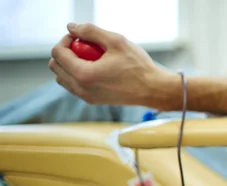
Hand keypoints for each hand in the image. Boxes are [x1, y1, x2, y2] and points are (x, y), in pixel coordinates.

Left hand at [49, 23, 176, 105]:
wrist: (153, 90)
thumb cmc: (138, 67)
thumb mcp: (116, 41)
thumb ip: (91, 31)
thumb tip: (71, 27)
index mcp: (84, 74)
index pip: (57, 53)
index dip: (66, 40)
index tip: (81, 37)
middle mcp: (81, 89)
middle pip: (56, 67)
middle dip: (66, 52)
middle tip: (85, 46)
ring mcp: (87, 97)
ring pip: (62, 78)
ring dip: (70, 64)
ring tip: (90, 58)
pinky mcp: (93, 100)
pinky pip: (74, 86)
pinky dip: (78, 75)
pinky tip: (97, 68)